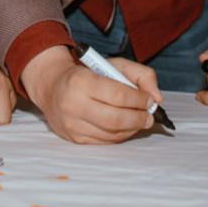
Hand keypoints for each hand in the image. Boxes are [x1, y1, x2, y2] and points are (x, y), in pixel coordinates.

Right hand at [22, 46, 158, 144]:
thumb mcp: (112, 64)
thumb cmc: (86, 73)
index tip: (148, 99)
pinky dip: (120, 135)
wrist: (51, 86)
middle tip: (149, 115)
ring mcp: (72, 124)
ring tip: (139, 120)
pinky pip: (105, 142)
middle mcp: (73, 104)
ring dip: (132, 129)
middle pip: (116, 119)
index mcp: (81, 81)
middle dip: (139, 119)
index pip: (118, 96)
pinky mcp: (74, 138)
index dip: (139, 100)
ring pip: (112, 134)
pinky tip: (125, 127)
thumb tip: (156, 97)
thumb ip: (140, 74)